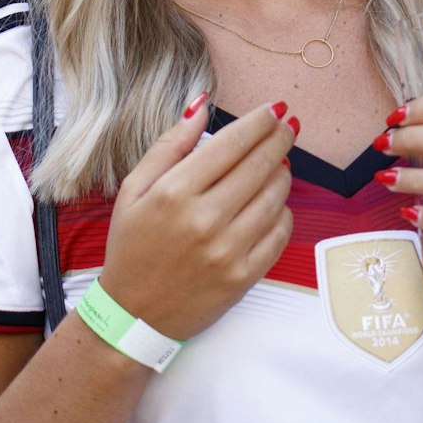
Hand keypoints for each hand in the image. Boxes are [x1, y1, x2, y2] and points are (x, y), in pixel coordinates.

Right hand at [98, 95, 294, 341]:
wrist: (134, 316)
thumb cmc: (133, 247)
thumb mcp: (134, 192)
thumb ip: (169, 146)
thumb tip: (202, 106)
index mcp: (173, 194)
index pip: (232, 144)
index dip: (260, 121)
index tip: (275, 109)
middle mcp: (203, 220)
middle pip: (261, 164)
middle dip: (280, 138)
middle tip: (289, 125)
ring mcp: (227, 250)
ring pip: (277, 194)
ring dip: (283, 173)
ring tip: (278, 164)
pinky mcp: (245, 275)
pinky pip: (281, 230)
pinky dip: (282, 211)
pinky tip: (272, 203)